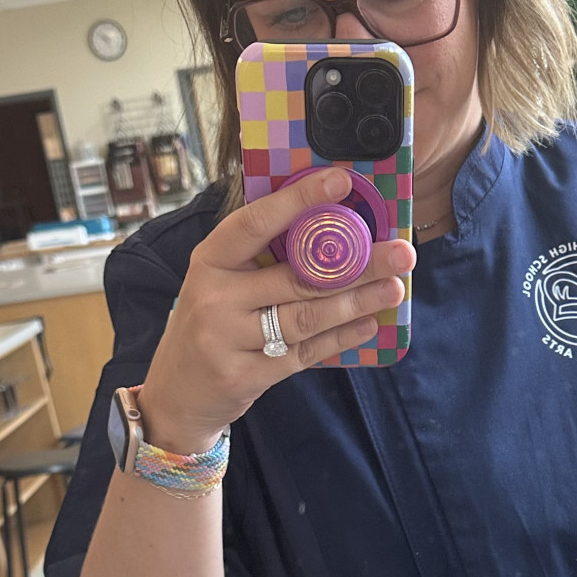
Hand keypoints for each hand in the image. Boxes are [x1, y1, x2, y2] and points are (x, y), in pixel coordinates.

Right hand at [138, 168, 415, 452]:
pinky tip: (369, 324)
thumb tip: (329, 228)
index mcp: (209, 261)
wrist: (175, 396)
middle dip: (356, 263)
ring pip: (306, 317)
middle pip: (297, 276)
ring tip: (394, 288)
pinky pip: (304, 354)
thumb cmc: (209, 326)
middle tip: (401, 252)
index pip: (256, 222)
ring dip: (356, 301)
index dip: (298, 200)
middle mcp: (215, 297)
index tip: (340, 180)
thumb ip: (260, 259)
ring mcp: (228, 339)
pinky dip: (340, 338)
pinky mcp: (246, 376)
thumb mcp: (219, 283)